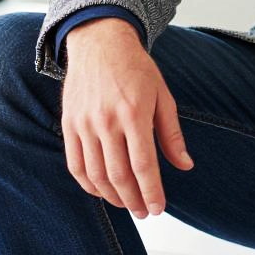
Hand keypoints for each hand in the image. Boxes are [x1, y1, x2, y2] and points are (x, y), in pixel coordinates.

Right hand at [60, 17, 193, 217]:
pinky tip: (103, 191)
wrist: (101, 43)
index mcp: (134, 112)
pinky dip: (89, 185)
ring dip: (112, 197)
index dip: (151, 191)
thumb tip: (185, 165)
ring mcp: (85, 124)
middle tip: (144, 211)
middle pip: (119, 175)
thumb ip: (172, 133)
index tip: (158, 207)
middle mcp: (107, 120)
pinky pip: (76, 166)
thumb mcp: (162, 94)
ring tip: (127, 203)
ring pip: (96, 175)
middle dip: (133, 199)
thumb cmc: (136, 68)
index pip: (143, 164)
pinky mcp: (69, 125)